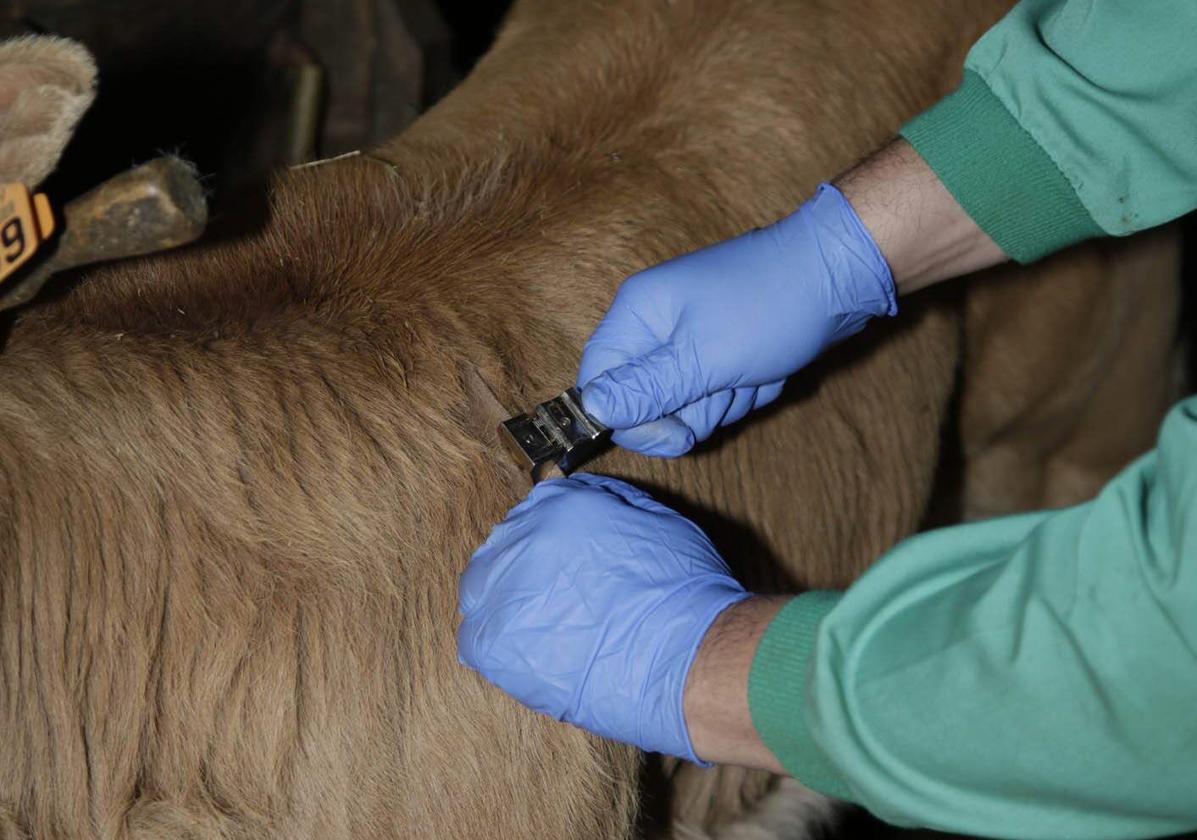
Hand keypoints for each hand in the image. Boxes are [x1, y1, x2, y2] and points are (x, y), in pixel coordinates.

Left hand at [457, 473, 748, 762]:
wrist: (689, 655)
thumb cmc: (686, 593)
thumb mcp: (656, 520)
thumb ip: (607, 504)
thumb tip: (584, 501)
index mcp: (561, 505)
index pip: (534, 510)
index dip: (545, 540)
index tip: (557, 562)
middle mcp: (523, 539)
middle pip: (502, 549)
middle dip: (522, 570)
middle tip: (553, 599)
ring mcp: (504, 591)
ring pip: (481, 591)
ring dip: (505, 605)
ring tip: (545, 629)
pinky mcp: (495, 644)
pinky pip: (474, 639)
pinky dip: (496, 645)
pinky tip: (529, 654)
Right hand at [577, 183, 895, 456]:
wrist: (840, 275)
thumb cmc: (772, 305)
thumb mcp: (706, 356)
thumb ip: (647, 389)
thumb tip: (592, 410)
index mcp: (638, 313)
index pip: (598, 382)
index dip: (628, 420)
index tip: (674, 437)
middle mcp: (655, 325)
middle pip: (644, 402)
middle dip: (693, 408)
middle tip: (729, 382)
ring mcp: (689, 338)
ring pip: (685, 405)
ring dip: (725, 401)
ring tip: (754, 369)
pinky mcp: (720, 351)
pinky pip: (716, 395)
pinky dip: (745, 391)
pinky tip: (768, 367)